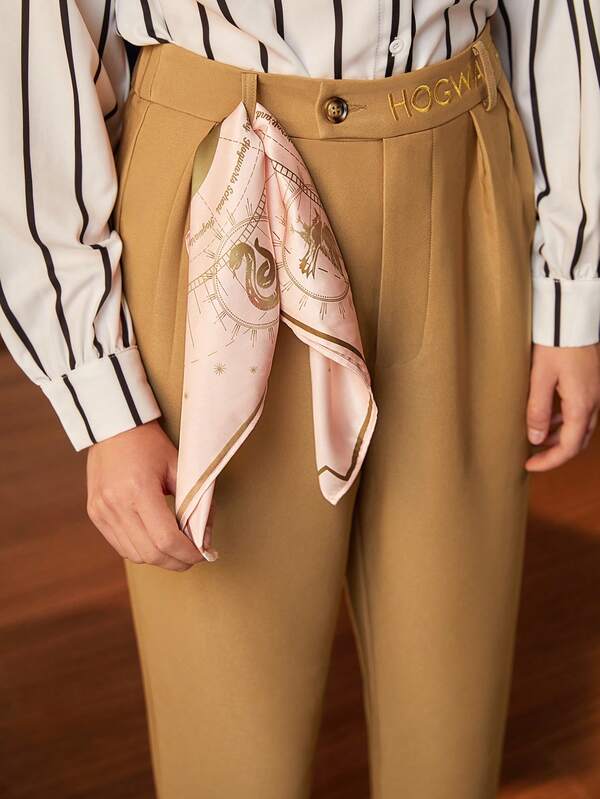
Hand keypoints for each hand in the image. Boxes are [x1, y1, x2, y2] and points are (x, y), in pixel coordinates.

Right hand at [86, 419, 211, 569]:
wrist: (113, 427)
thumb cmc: (150, 444)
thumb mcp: (178, 467)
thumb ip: (193, 502)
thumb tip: (204, 537)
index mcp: (139, 490)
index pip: (166, 539)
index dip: (188, 553)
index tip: (203, 554)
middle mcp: (116, 505)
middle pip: (150, 553)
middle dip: (177, 561)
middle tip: (193, 556)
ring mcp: (101, 512)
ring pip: (135, 555)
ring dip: (159, 558)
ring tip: (176, 549)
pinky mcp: (95, 514)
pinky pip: (121, 546)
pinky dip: (141, 550)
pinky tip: (155, 541)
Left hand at [525, 343, 599, 470]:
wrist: (571, 317)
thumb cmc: (555, 344)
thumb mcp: (539, 378)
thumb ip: (537, 410)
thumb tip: (535, 439)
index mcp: (581, 405)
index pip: (568, 447)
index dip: (549, 462)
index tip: (529, 466)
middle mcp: (593, 402)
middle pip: (578, 441)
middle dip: (556, 453)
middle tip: (533, 458)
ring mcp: (594, 393)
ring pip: (581, 427)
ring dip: (560, 438)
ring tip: (536, 440)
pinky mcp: (590, 384)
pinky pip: (580, 412)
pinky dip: (564, 422)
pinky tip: (547, 418)